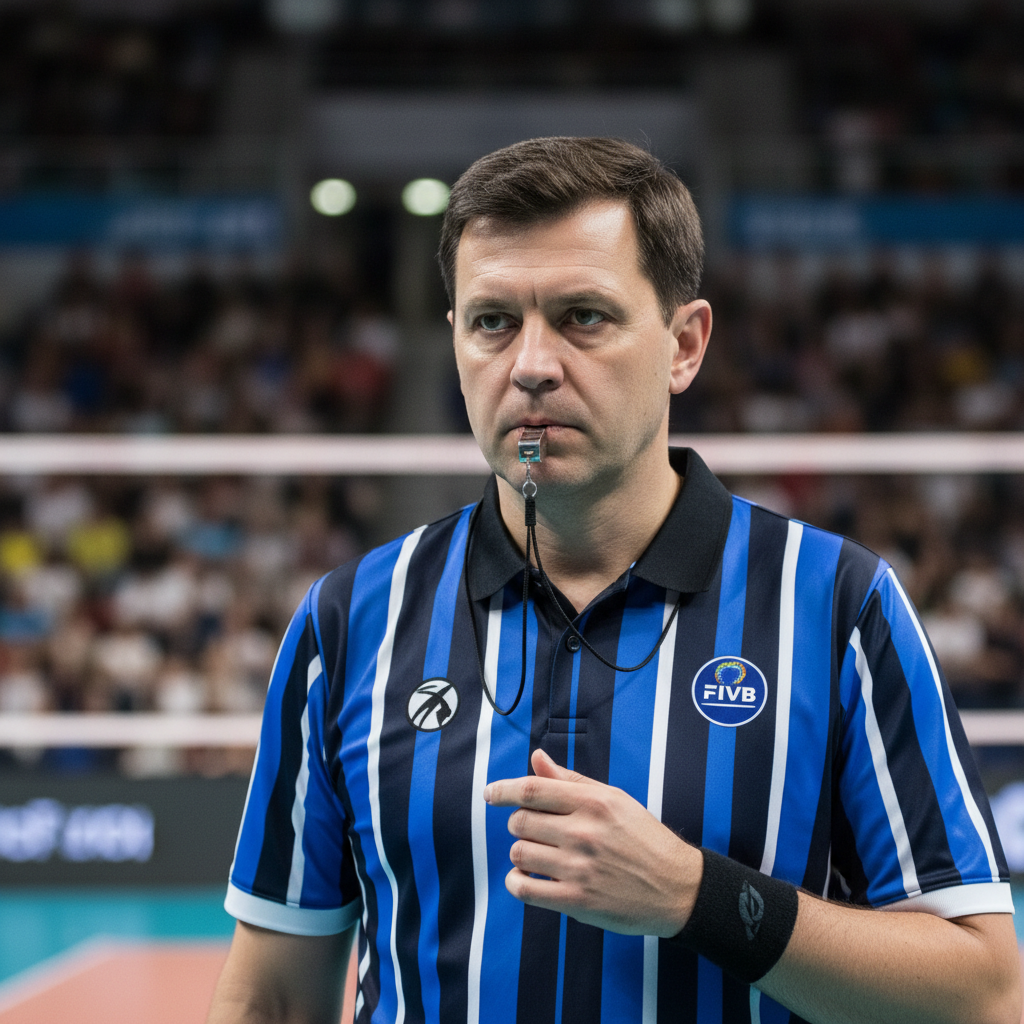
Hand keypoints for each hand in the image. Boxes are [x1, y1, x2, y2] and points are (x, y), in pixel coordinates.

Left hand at [483, 747, 702, 936]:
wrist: (677, 887)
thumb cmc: (643, 838)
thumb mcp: (613, 800)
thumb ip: (571, 781)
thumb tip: (536, 758)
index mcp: (594, 803)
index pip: (533, 790)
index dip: (504, 790)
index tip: (490, 793)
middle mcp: (584, 833)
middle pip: (521, 822)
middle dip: (519, 824)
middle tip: (535, 830)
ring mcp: (579, 868)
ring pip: (520, 854)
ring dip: (520, 853)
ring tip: (536, 854)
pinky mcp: (577, 901)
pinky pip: (524, 890)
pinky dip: (516, 883)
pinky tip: (525, 878)